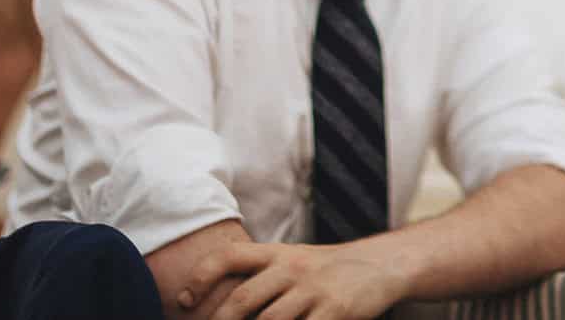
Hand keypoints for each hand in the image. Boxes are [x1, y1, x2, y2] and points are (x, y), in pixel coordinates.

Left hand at [178, 241, 406, 319]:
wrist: (382, 265)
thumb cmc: (328, 270)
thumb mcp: (294, 261)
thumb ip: (260, 277)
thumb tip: (219, 308)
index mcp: (278, 254)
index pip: (229, 256)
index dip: (200, 276)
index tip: (182, 300)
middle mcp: (293, 268)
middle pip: (242, 299)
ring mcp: (314, 290)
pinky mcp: (335, 311)